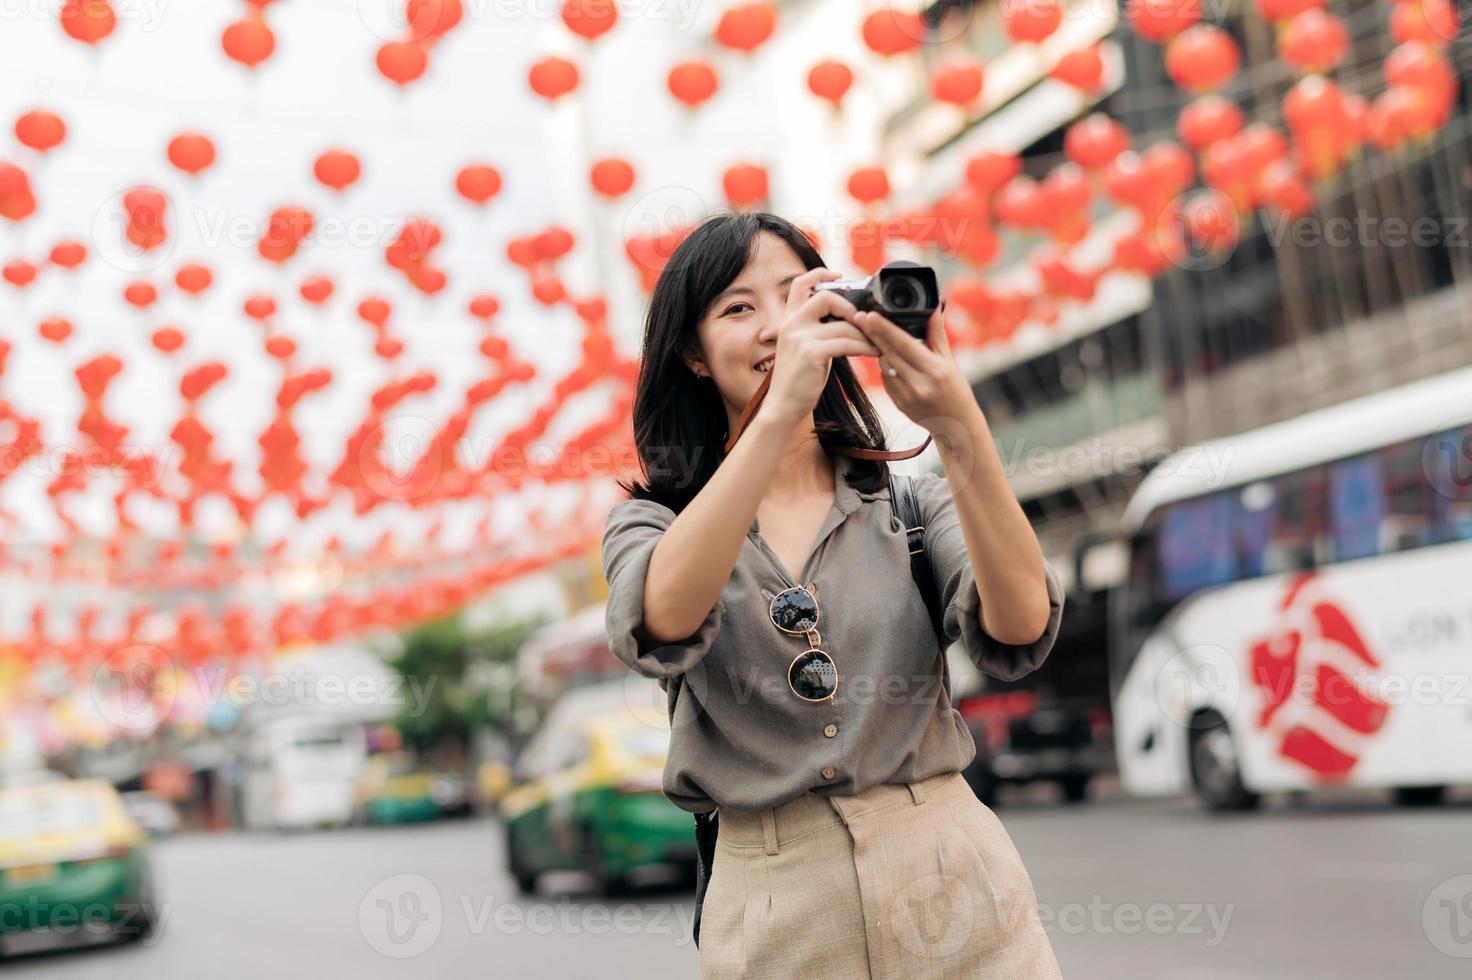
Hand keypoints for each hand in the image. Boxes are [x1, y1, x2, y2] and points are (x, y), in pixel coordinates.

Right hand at [758, 268, 881, 428]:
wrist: (782, 407)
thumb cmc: (797, 382)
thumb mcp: (804, 349)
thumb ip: (818, 331)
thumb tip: (847, 321)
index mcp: (788, 321)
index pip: (799, 285)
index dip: (819, 274)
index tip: (839, 275)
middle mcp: (792, 325)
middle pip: (825, 296)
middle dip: (849, 307)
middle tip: (863, 321)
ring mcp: (800, 337)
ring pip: (844, 325)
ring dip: (865, 335)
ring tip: (877, 343)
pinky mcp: (812, 353)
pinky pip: (847, 343)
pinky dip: (864, 347)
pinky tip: (873, 352)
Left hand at [852, 303, 976, 432]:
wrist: (955, 426)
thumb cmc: (956, 390)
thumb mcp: (950, 360)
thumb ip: (937, 333)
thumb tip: (934, 306)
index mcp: (935, 371)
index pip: (904, 345)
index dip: (885, 329)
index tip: (870, 315)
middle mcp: (919, 384)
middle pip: (889, 353)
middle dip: (873, 333)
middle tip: (859, 317)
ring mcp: (906, 396)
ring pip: (884, 365)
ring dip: (882, 350)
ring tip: (882, 339)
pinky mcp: (898, 403)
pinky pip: (886, 378)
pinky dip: (887, 367)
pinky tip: (895, 363)